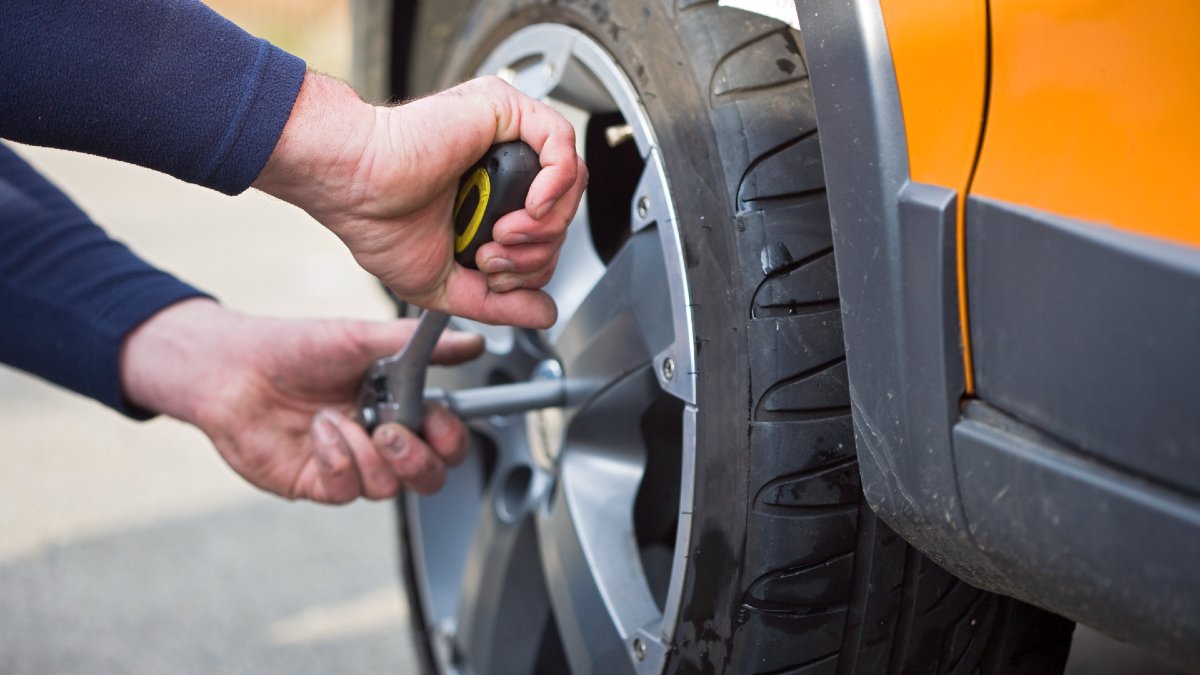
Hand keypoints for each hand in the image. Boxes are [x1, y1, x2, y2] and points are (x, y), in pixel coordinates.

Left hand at [119, 299, 485, 502]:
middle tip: (392, 432)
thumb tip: (471, 340)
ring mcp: (350, 464)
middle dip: (418, 459)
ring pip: (389, 487)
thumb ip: (418, 344)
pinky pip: (346, 489)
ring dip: (367, 453)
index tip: (437, 417)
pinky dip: (336, 459)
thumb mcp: (361, 339)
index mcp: (400, 405)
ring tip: (338, 418)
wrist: (231, 368)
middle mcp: (379, 439)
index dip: (450, 438)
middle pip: (429, 476)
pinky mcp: (318, 482)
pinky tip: (319, 432)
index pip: (446, 439)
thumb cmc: (294, 348)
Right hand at [253, 72, 587, 328]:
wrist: (354, 188)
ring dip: (544, 225)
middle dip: (538, 251)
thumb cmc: (378, 222)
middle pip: (563, 211)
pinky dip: (556, 183)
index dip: (533, 263)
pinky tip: (528, 207)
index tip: (493, 273)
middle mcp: (502, 162)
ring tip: (502, 236)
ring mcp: (505, 135)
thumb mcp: (447, 283)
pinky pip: (562, 142)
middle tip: (493, 259)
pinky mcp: (503, 109)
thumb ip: (500, 302)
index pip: (548, 231)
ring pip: (570, 181)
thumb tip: (546, 314)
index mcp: (491, 195)